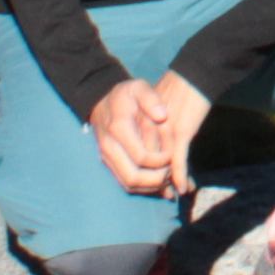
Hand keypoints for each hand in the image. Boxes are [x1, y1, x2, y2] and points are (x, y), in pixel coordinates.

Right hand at [87, 70, 207, 198]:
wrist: (101, 102)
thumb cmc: (125, 95)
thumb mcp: (138, 87)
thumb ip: (151, 99)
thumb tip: (162, 115)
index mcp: (118, 129)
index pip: (141, 157)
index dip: (160, 161)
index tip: (172, 155)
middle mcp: (109, 147)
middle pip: (132, 177)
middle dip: (156, 180)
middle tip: (172, 173)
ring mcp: (107, 158)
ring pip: (128, 184)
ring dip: (150, 187)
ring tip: (168, 178)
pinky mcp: (109, 164)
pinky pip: (125, 183)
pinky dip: (143, 187)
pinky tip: (158, 181)